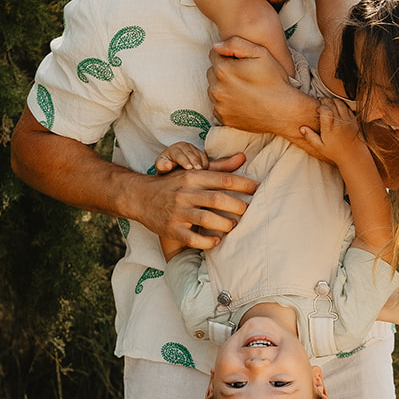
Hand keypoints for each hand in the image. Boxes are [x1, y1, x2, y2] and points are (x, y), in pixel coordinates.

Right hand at [135, 162, 256, 250]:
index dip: (245, 185)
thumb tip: (242, 157)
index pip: (224, 180)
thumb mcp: (193, 172)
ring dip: (226, 224)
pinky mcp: (171, 229)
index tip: (258, 189)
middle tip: (248, 211)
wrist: (139, 197)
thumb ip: (219, 168)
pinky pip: (194, 239)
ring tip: (234, 225)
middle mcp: (185, 193)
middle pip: (219, 200)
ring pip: (208, 220)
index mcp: (192, 177)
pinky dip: (209, 241)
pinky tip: (217, 240)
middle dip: (239, 207)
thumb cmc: (173, 184)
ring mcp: (178, 212)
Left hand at [154, 139, 208, 173]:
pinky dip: (205, 164)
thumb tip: (168, 165)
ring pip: (199, 154)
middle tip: (199, 170)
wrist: (171, 163)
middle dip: (195, 161)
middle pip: (190, 153)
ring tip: (203, 173)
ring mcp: (192, 148)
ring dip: (201, 163)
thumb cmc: (165, 166)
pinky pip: (204, 157)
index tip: (189, 168)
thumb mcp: (160, 167)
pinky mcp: (199, 152)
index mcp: (173, 149)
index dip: (184, 161)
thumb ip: (162, 166)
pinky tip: (205, 172)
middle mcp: (183, 146)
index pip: (179, 154)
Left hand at [208, 37, 319, 141]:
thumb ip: (235, 43)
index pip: (214, 55)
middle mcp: (217, 89)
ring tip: (244, 89)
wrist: (285, 112)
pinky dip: (226, 103)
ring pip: (214, 89)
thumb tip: (217, 46)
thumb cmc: (275, 82)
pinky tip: (242, 101)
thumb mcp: (261, 54)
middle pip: (212, 72)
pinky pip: (218, 105)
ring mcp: (219, 106)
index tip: (241, 62)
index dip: (229, 56)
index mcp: (223, 71)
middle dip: (224, 71)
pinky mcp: (223, 118)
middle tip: (244, 76)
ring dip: (224, 87)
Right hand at [299, 96, 363, 165]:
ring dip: (333, 101)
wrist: (354, 156)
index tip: (318, 109)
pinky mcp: (354, 120)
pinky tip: (337, 109)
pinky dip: (341, 105)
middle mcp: (339, 122)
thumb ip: (310, 137)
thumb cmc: (335, 152)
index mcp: (330, 128)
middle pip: (332, 103)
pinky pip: (347, 107)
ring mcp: (348, 120)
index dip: (320, 106)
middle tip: (321, 104)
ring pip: (340, 103)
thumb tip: (302, 128)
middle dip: (325, 101)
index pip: (326, 110)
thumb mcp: (320, 147)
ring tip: (328, 105)